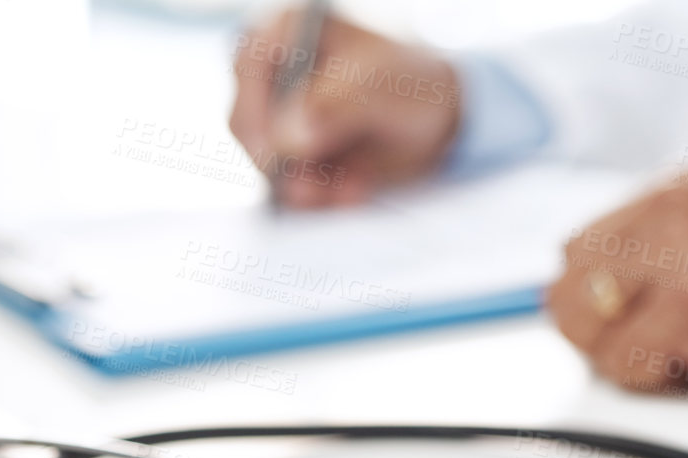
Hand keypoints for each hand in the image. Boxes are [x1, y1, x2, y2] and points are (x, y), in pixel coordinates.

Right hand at [229, 8, 459, 208]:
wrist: (440, 121)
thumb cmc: (414, 82)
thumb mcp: (385, 85)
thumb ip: (336, 104)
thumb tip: (287, 138)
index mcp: (293, 30)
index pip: (250, 63)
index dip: (254, 108)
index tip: (273, 151)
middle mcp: (277, 73)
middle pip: (247, 121)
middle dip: (279, 161)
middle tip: (312, 185)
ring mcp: (281, 119)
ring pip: (265, 162)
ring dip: (304, 185)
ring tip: (349, 189)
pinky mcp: (292, 156)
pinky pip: (286, 187)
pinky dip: (317, 197)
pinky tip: (352, 190)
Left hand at [548, 177, 687, 397]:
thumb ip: (657, 249)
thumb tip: (580, 292)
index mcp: (675, 192)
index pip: (576, 251)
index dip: (591, 303)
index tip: (630, 323)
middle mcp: (673, 211)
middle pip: (566, 288)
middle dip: (596, 332)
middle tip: (653, 347)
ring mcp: (684, 255)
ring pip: (585, 326)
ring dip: (624, 356)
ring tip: (685, 351)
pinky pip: (623, 361)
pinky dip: (652, 378)